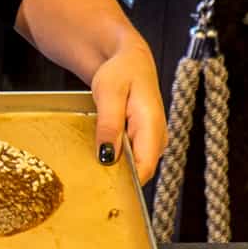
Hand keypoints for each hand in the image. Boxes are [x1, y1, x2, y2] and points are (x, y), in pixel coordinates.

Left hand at [89, 40, 165, 181]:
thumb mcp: (109, 94)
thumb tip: (107, 156)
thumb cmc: (121, 72)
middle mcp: (157, 139)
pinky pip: (131, 160)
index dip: (125, 183)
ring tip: (92, 167)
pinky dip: (115, 160)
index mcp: (152, 126)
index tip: (102, 187)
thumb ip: (109, 125)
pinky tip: (100, 156)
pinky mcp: (144, 142)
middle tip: (89, 179)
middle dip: (116, 179)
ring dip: (114, 170)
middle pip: (139, 173)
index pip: (144, 169)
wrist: (130, 61)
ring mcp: (152, 142)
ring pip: (134, 168)